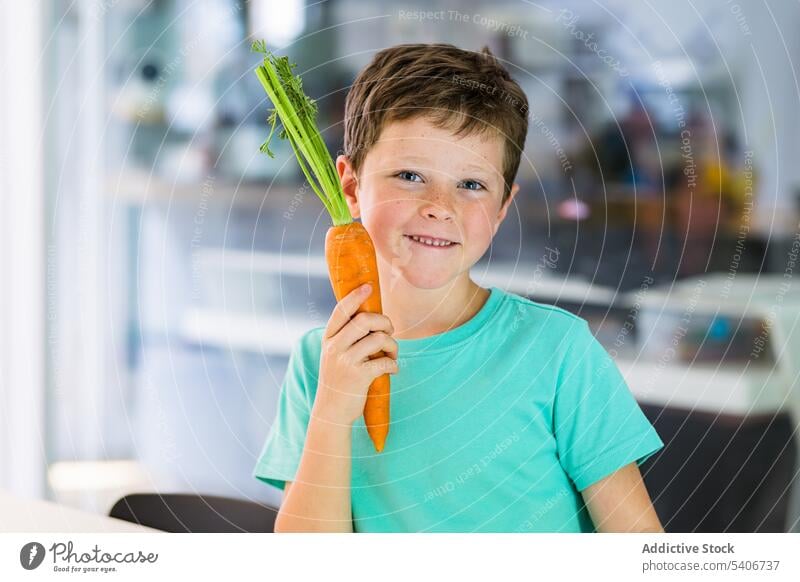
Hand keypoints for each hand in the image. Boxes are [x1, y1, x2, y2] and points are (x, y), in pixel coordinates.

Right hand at [313, 283, 398, 425]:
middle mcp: (334, 347)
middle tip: (389, 333)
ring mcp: (345, 361)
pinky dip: (394, 365)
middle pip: (365, 320)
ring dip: (393, 346)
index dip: (355, 296)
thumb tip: (370, 316)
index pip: (341, 310)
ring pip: (379, 338)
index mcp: (329, 338)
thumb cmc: (339, 380)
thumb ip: (346, 337)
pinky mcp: (358, 376)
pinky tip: (392, 370)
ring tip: (392, 355)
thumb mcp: (334, 355)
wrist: (331, 412)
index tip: (367, 287)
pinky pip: (385, 362)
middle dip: (385, 323)